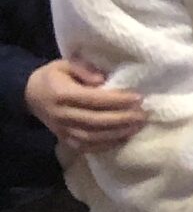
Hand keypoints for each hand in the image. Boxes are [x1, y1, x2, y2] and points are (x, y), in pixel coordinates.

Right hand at [24, 58, 145, 150]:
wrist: (29, 94)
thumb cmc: (53, 76)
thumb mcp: (65, 64)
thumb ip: (84, 69)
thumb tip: (102, 79)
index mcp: (62, 95)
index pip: (93, 99)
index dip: (117, 100)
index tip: (138, 98)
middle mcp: (61, 115)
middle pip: (95, 121)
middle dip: (122, 119)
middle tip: (143, 114)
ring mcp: (62, 129)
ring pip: (92, 137)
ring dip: (117, 134)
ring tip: (138, 126)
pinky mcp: (64, 139)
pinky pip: (85, 147)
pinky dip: (105, 145)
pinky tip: (123, 138)